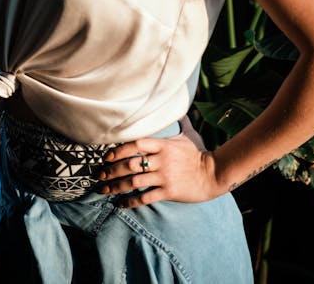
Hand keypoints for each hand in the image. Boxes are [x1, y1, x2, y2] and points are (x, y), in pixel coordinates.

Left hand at [98, 116, 217, 206]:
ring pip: (134, 182)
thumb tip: (180, 109)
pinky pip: (145, 197)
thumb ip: (181, 123)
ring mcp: (164, 176)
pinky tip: (120, 204)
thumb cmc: (199, 153)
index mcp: (163, 145)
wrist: (214, 174)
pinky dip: (130, 202)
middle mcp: (161, 160)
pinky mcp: (168, 192)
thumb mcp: (189, 135)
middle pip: (130, 164)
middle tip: (99, 174)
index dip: (118, 150)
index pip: (135, 144)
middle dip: (112, 170)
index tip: (106, 156)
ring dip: (116, 186)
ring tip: (104, 189)